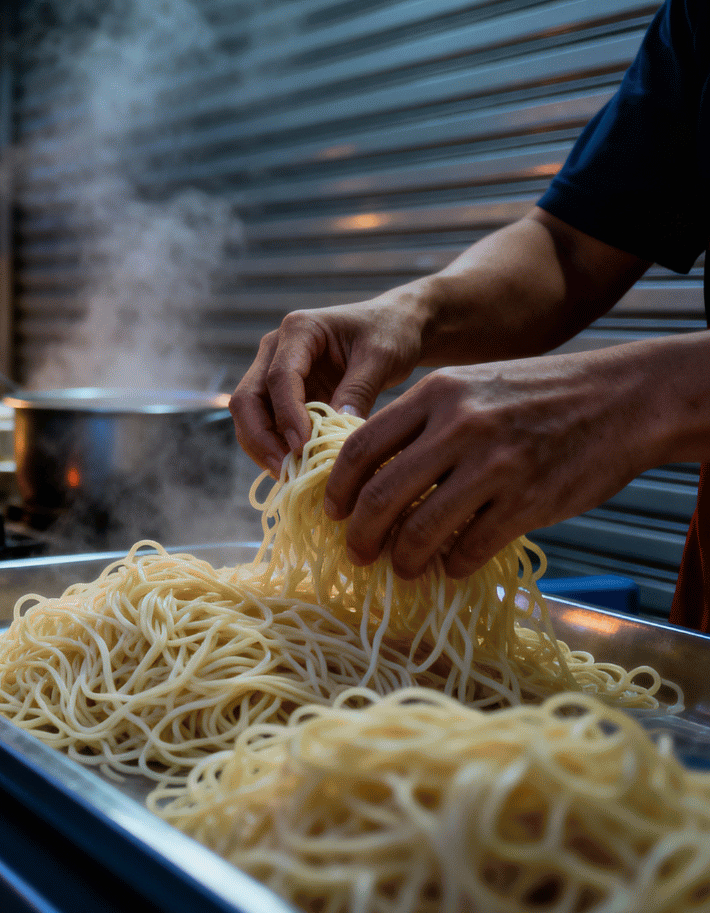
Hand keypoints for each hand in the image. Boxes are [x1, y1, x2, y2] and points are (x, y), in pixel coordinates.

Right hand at [229, 293, 427, 473]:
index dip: (287, 415)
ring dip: (262, 446)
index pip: (279, 376)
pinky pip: (266, 424)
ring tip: (287, 473)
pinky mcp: (281, 394)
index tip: (302, 446)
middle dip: (260, 436)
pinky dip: (274, 446)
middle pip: (247, 397)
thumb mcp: (381, 358)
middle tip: (283, 468)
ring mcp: (272, 371)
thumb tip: (337, 434)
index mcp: (298, 329)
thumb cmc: (390, 333)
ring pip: (249, 415)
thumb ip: (358, 392)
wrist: (393, 325)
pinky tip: (293, 467)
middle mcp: (275, 349)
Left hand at [323, 349, 663, 578]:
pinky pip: (471, 547)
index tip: (333, 513)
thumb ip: (421, 423)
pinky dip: (453, 565)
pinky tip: (451, 567)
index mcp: (435, 394)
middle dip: (361, 535)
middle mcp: (459, 427)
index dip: (339, 489)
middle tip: (357, 554)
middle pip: (382, 495)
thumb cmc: (537, 395)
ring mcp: (495, 466)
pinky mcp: (529, 502)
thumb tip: (371, 477)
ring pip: (422, 529)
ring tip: (402, 569)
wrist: (622, 399)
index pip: (361, 448)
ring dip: (404, 560)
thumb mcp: (469, 387)